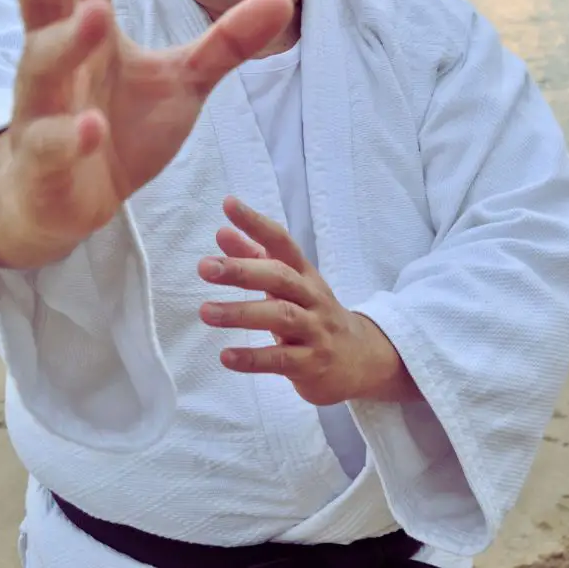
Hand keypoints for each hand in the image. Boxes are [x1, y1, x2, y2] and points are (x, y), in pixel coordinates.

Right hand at [0, 0, 292, 266]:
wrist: (64, 198)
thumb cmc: (117, 124)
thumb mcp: (183, 81)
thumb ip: (225, 41)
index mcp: (87, 23)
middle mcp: (56, 53)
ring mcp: (43, 104)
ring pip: (41, 62)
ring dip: (67, 38)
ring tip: (96, 13)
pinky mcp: (43, 158)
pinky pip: (51, 143)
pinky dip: (71, 135)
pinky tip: (94, 128)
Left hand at [198, 198, 418, 404]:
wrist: (363, 359)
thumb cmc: (313, 313)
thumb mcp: (289, 284)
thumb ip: (254, 258)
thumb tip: (222, 233)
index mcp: (304, 274)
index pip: (281, 242)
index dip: (256, 223)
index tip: (229, 204)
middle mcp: (312, 297)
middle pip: (280, 277)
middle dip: (242, 270)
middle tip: (205, 267)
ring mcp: (315, 330)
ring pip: (281, 316)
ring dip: (241, 313)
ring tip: (206, 311)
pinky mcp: (312, 364)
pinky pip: (281, 359)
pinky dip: (253, 358)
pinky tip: (226, 356)